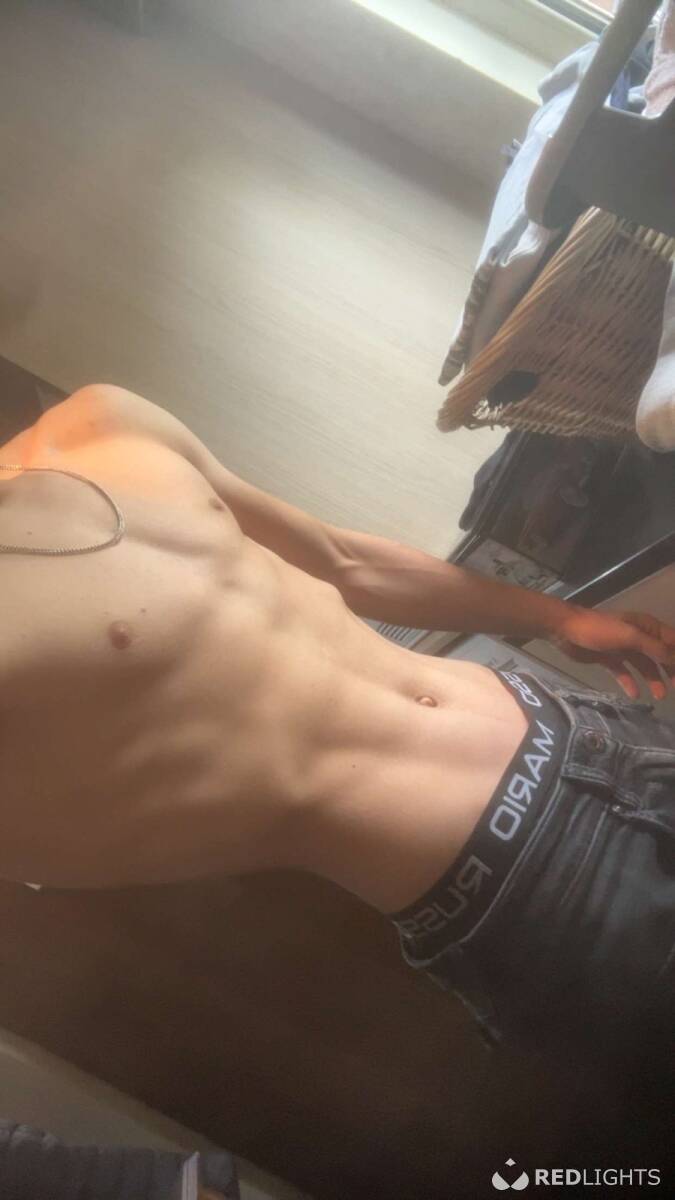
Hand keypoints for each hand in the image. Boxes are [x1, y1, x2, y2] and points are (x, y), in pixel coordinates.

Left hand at [554, 607, 674, 700]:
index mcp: (646, 627)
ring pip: (644, 666)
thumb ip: (655, 648)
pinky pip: (624, 673)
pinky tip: (634, 695)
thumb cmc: (600, 630)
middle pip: (661, 655)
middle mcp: (638, 637)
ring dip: (653, 679)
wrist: (565, 630)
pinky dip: (630, 683)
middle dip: (670, 671)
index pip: (672, 641)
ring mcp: (623, 648)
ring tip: (659, 696)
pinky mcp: (609, 659)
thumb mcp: (630, 637)